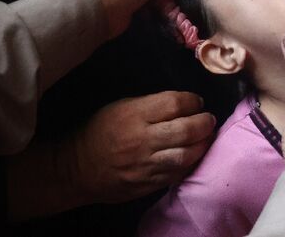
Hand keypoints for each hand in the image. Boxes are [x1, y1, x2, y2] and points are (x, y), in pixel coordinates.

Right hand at [68, 91, 214, 203]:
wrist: (76, 168)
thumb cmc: (101, 130)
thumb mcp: (121, 107)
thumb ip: (153, 105)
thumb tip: (185, 104)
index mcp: (134, 115)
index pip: (174, 103)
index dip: (192, 101)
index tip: (197, 102)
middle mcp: (142, 140)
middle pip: (186, 130)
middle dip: (204, 123)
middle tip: (208, 120)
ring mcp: (145, 165)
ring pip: (186, 155)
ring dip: (203, 145)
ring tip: (206, 137)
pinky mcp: (147, 183)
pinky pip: (177, 174)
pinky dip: (190, 163)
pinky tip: (193, 155)